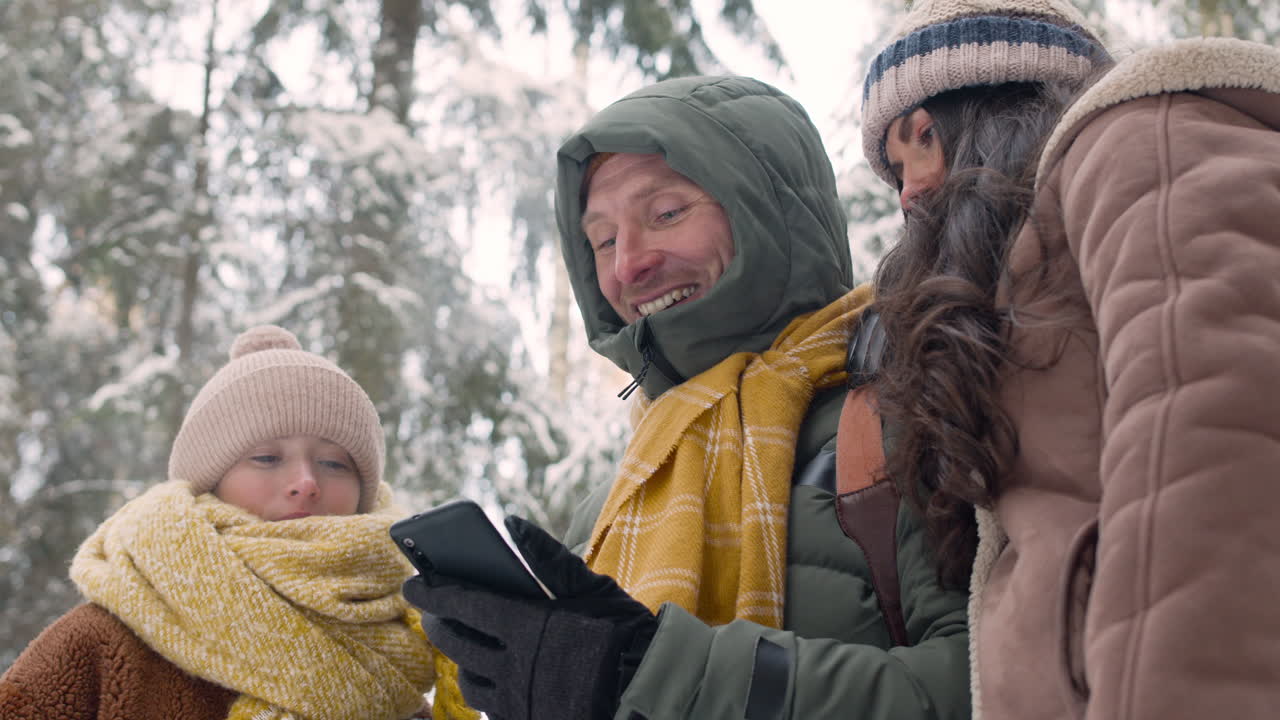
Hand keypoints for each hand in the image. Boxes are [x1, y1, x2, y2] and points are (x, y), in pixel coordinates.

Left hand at [402, 516, 657, 719]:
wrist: (648, 694)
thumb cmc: (625, 633)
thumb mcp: (592, 588)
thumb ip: (548, 556)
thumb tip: (513, 523)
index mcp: (527, 626)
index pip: (464, 605)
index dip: (433, 593)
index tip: (413, 582)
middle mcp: (514, 666)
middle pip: (457, 643)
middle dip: (437, 622)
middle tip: (430, 609)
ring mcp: (518, 700)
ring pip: (468, 680)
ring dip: (458, 658)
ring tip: (460, 642)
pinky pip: (489, 707)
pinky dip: (482, 687)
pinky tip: (491, 674)